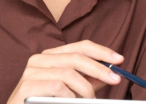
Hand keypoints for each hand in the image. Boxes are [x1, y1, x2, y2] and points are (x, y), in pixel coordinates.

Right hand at [6, 40, 124, 103]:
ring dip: (85, 89)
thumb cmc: (46, 102)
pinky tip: (70, 101)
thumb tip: (110, 74)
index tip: (119, 59)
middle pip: (76, 57)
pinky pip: (57, 87)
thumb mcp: (71, 90)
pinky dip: (69, 96)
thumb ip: (87, 81)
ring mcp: (30, 72)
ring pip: (68, 74)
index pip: (80, 46)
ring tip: (88, 100)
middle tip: (116, 79)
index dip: (101, 51)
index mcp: (51, 56)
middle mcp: (39, 59)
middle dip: (100, 69)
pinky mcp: (26, 86)